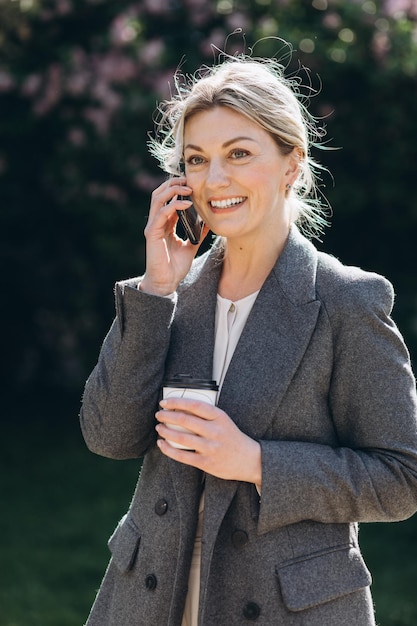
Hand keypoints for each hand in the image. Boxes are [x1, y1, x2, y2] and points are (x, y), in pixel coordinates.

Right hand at [140, 177, 208, 295]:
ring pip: (157, 198)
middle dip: (173, 183)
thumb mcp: (191, 246)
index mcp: (165, 224)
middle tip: (188, 178)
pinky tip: (187, 203)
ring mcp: (153, 227)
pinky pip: (162, 213)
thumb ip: (198, 233)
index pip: (167, 199)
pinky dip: (174, 205)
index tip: (192, 183)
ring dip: (173, 189)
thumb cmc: (175, 267)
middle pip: (159, 193)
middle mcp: (157, 222)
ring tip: (188, 187)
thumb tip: (209, 222)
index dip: (178, 188)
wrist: (167, 282)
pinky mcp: (152, 233)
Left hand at [155, 397, 261, 484]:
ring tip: (159, 428)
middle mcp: (215, 431)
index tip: (165, 402)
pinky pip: (182, 455)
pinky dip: (168, 449)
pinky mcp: (206, 463)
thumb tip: (179, 408)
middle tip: (159, 414)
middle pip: (185, 420)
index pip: (194, 405)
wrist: (249, 460)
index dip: (177, 402)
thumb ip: (206, 415)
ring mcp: (210, 448)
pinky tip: (162, 444)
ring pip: (181, 437)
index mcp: (220, 417)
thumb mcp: (223, 421)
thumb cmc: (232, 437)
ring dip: (166, 431)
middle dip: (167, 416)